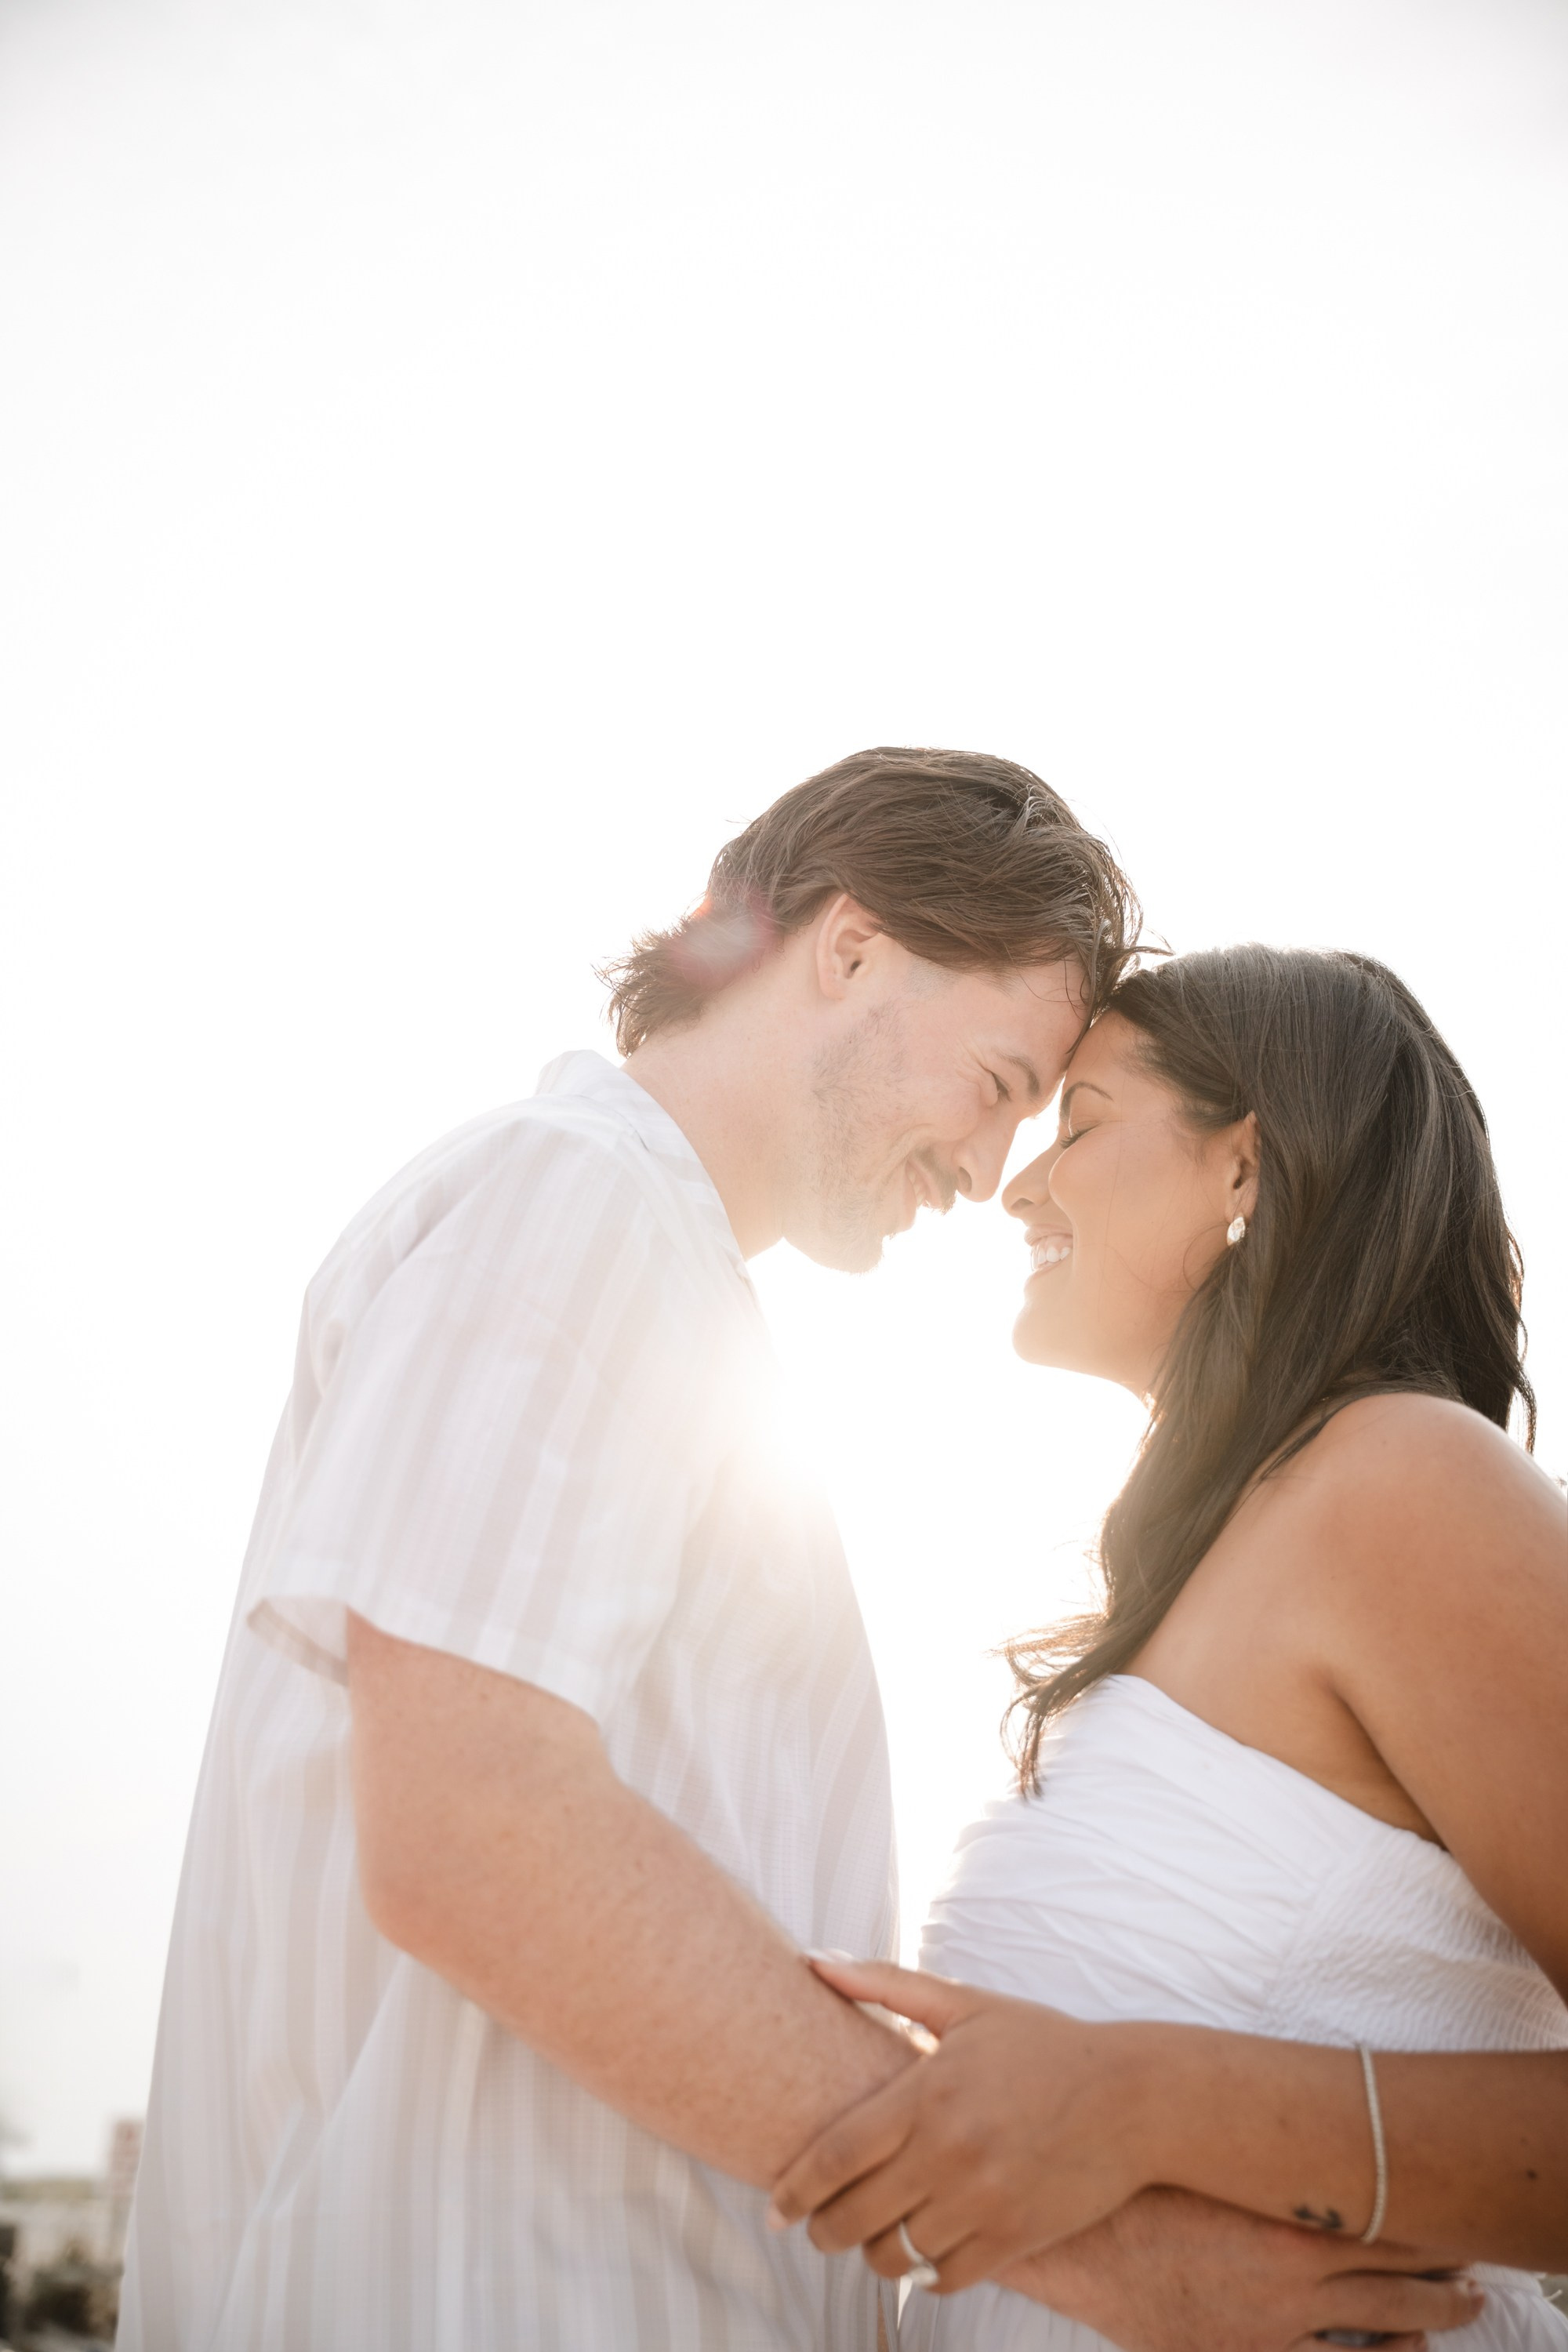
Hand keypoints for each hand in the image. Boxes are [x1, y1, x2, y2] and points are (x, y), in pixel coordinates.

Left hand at [769, 1956, 1154, 2288]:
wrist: (1133, 2098)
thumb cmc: (1043, 2045)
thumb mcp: (966, 2005)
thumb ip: (885, 1985)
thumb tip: (812, 1960)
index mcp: (928, 2093)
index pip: (836, 2155)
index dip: (794, 2189)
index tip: (775, 2208)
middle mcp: (949, 2152)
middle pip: (853, 2216)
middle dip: (822, 2231)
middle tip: (815, 2229)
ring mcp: (983, 2200)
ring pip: (896, 2255)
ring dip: (873, 2253)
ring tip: (871, 2238)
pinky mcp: (1016, 2238)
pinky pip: (945, 2278)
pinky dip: (924, 2274)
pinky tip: (922, 2254)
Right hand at [1005, 2188, 1485, 2351]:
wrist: (1084, 2240)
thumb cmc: (1147, 2183)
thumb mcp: (1217, 2152)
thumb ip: (1271, 2151)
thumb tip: (1314, 2122)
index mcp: (1292, 2223)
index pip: (1394, 2226)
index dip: (1435, 2226)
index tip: (1456, 2217)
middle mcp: (1298, 2283)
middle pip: (1404, 2286)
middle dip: (1447, 2280)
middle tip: (1471, 2271)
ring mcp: (1276, 2330)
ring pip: (1381, 2337)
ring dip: (1422, 2324)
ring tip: (1447, 2311)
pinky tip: (1392, 2348)